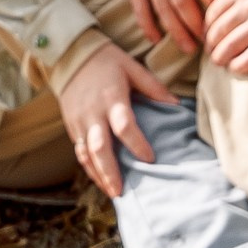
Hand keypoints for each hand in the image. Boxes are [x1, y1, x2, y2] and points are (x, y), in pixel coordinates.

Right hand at [55, 38, 174, 197]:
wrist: (71, 55)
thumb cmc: (107, 60)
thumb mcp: (132, 67)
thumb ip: (153, 87)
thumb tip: (176, 105)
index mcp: (112, 97)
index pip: (124, 125)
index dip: (137, 143)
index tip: (150, 158)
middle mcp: (93, 112)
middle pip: (100, 147)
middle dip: (110, 171)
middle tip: (121, 192)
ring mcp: (80, 121)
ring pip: (86, 154)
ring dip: (98, 175)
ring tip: (112, 192)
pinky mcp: (72, 126)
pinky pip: (79, 151)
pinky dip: (88, 167)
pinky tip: (99, 179)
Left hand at [199, 0, 247, 76]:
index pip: (212, 11)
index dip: (206, 26)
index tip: (207, 33)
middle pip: (217, 31)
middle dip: (210, 44)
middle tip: (211, 50)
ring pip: (230, 47)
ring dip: (220, 58)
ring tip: (220, 61)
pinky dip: (239, 66)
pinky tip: (237, 67)